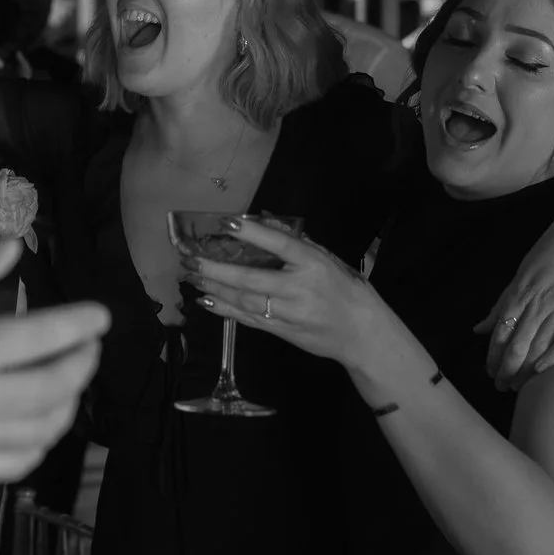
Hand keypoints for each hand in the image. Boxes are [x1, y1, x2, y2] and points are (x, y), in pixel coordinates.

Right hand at [0, 240, 108, 480]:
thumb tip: (16, 248)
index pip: (37, 340)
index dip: (77, 326)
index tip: (101, 316)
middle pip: (50, 389)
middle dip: (82, 364)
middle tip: (90, 344)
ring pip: (42, 430)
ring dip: (69, 401)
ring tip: (70, 374)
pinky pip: (17, 463)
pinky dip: (41, 440)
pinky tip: (42, 413)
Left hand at [185, 217, 376, 366]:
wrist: (362, 334)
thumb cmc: (346, 290)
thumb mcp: (329, 259)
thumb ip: (296, 242)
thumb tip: (262, 220)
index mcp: (315, 265)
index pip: (281, 245)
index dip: (253, 233)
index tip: (227, 222)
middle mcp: (299, 289)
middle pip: (252, 279)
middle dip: (217, 269)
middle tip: (190, 258)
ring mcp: (289, 313)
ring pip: (245, 301)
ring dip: (215, 288)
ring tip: (192, 276)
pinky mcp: (282, 331)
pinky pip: (248, 319)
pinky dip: (225, 309)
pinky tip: (207, 300)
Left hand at [472, 198, 553, 387]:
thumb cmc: (552, 251)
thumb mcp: (522, 274)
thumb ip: (502, 303)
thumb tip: (479, 329)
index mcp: (519, 292)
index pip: (500, 332)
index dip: (493, 356)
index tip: (490, 373)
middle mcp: (537, 300)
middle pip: (516, 343)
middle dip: (506, 369)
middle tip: (501, 386)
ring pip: (538, 344)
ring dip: (525, 368)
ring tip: (517, 386)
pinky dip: (553, 355)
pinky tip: (542, 370)